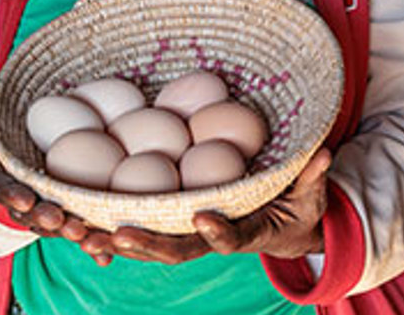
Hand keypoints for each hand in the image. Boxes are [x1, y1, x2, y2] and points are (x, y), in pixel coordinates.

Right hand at [0, 100, 112, 264]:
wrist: (29, 138)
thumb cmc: (8, 126)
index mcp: (0, 177)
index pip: (2, 188)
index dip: (12, 194)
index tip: (24, 199)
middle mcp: (23, 198)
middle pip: (31, 213)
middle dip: (44, 219)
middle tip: (58, 221)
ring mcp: (46, 208)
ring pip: (57, 226)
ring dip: (69, 234)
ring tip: (85, 236)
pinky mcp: (69, 215)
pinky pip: (81, 233)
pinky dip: (92, 248)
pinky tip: (104, 259)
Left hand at [102, 148, 331, 264]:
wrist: (284, 229)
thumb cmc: (298, 208)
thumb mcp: (310, 194)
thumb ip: (312, 177)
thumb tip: (321, 154)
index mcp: (247, 232)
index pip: (232, 237)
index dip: (218, 231)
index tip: (203, 217)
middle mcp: (212, 236)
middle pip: (177, 248)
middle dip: (147, 244)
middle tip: (118, 233)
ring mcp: (190, 234)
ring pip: (150, 243)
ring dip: (118, 242)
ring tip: (84, 235)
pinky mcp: (175, 224)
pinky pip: (142, 228)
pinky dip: (113, 230)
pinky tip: (81, 223)